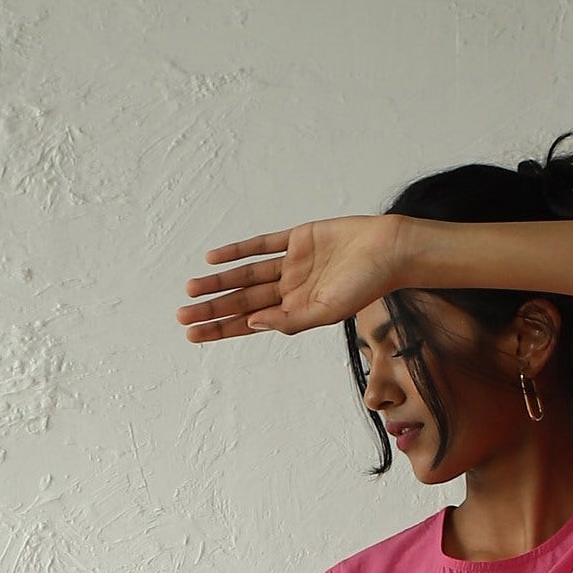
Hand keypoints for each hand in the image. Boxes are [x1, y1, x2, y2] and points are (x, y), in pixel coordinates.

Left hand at [179, 213, 412, 341]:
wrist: (390, 249)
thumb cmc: (367, 285)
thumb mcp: (328, 311)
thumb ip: (291, 320)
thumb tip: (253, 323)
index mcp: (297, 312)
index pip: (250, 323)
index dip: (221, 329)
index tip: (194, 335)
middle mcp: (290, 290)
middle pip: (242, 300)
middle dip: (212, 308)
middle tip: (182, 315)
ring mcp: (293, 264)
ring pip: (246, 275)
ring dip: (219, 281)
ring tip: (191, 290)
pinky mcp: (298, 238)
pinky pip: (262, 245)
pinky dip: (239, 251)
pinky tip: (214, 258)